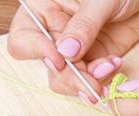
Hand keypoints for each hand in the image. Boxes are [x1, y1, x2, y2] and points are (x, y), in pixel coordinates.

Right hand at [7, 0, 138, 103]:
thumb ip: (83, 24)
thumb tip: (65, 53)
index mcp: (44, 9)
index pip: (23, 38)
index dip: (37, 52)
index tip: (59, 61)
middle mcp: (54, 32)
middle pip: (48, 65)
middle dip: (68, 77)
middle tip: (89, 84)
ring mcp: (74, 49)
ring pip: (66, 78)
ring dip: (87, 81)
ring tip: (109, 67)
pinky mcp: (92, 59)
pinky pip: (90, 78)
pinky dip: (102, 77)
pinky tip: (115, 63)